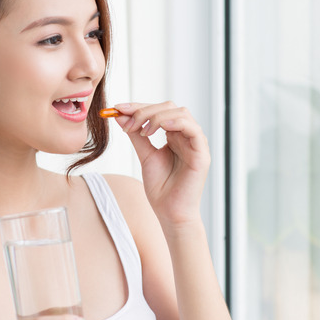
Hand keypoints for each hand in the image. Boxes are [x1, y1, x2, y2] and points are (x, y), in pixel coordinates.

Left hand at [113, 102, 210, 227]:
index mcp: (174, 135)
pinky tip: (159, 128)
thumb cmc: (161, 188)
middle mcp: (186, 136)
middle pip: (169, 107)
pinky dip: (176, 123)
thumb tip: (120, 115)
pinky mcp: (202, 153)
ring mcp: (195, 143)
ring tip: (142, 130)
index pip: (159, 110)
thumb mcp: (144, 155)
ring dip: (157, 116)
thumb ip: (135, 135)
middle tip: (127, 121)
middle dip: (145, 110)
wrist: (169, 213)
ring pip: (181, 114)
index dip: (138, 106)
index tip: (117, 109)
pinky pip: (193, 130)